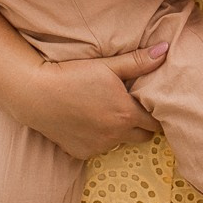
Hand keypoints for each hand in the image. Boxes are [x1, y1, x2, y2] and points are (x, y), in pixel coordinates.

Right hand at [16, 45, 167, 160]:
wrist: (35, 93)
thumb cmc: (73, 75)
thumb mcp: (108, 65)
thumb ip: (139, 61)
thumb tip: (166, 49)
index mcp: (127, 114)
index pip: (155, 122)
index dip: (154, 112)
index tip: (147, 103)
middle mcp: (116, 135)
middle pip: (143, 136)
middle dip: (141, 124)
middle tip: (130, 108)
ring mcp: (98, 147)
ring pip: (120, 142)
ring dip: (119, 131)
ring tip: (105, 111)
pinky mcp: (81, 153)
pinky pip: (99, 148)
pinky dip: (98, 138)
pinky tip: (86, 121)